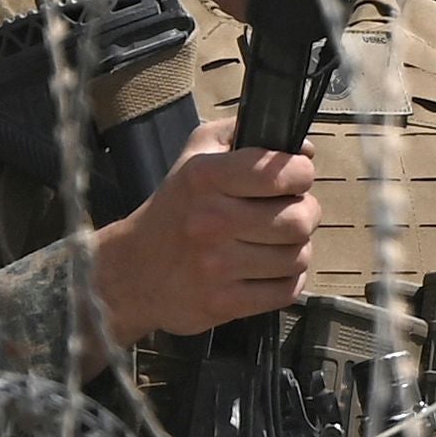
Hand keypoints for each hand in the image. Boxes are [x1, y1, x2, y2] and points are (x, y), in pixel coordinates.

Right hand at [89, 118, 317, 354]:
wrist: (132, 271)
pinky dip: (284, 281)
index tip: (292, 180)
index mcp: (206, 177)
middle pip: (300, 219)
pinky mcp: (223, 302)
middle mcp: (210, 220)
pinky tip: (264, 271)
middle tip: (285, 215)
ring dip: (293, 250)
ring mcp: (216, 265)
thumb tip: (303, 148)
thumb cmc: (175, 209)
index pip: (285, 173)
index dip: (300, 175)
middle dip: (304, 214)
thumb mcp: (195, 154)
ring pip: (299, 257)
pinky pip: (286, 291)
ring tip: (270, 244)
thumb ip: (243, 134)